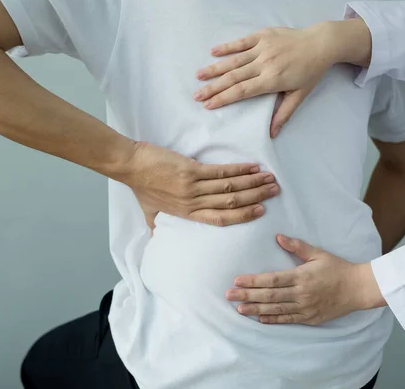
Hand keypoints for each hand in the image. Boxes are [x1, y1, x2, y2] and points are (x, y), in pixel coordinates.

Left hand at [125, 141, 279, 229]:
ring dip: (252, 183)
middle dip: (255, 197)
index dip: (243, 216)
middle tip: (274, 192)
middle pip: (231, 204)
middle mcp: (193, 204)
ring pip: (229, 188)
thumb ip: (157, 225)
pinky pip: (220, 173)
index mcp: (187, 214)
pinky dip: (239, 170)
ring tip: (269, 179)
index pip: (220, 219)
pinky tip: (252, 167)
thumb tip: (156, 238)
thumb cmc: (140, 187)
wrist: (130, 166)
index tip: (260, 211)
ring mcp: (193, 188)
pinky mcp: (190, 171)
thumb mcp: (149, 212)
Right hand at [194, 19, 371, 136]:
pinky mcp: (263, 35)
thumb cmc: (310, 72)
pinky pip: (242, 42)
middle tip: (196, 95)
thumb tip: (272, 134)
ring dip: (215, 68)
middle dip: (213, 87)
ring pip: (234, 60)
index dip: (223, 98)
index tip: (208, 105)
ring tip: (199, 76)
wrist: (320, 44)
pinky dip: (227, 47)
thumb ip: (283, 114)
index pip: (242, 91)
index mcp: (272, 80)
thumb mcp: (299, 95)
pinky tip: (214, 53)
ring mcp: (263, 48)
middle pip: (233, 77)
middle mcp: (264, 63)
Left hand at [225, 234, 384, 324]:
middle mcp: (301, 294)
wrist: (358, 288)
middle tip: (229, 295)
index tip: (237, 281)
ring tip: (239, 309)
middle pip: (269, 296)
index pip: (272, 280)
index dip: (253, 281)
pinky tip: (260, 318)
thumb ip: (297, 246)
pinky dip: (273, 319)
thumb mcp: (318, 253)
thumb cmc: (338, 268)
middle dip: (247, 296)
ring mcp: (305, 308)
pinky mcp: (310, 318)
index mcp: (301, 276)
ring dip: (256, 309)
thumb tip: (278, 236)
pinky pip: (288, 319)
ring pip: (276, 309)